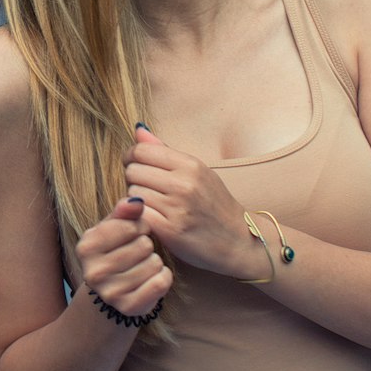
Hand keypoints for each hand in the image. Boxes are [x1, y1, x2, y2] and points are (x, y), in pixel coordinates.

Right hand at [75, 195, 172, 316]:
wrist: (111, 292)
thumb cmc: (114, 250)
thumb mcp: (113, 227)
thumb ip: (124, 210)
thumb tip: (137, 200)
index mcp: (87, 247)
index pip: (129, 226)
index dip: (139, 226)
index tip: (135, 232)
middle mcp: (94, 272)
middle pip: (143, 245)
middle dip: (146, 244)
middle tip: (139, 251)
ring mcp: (110, 293)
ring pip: (154, 264)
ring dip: (155, 261)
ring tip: (144, 264)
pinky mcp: (129, 308)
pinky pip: (160, 283)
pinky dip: (163, 277)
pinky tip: (154, 277)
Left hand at [124, 125, 258, 278]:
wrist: (238, 241)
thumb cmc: (215, 204)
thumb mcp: (197, 171)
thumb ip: (164, 151)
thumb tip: (138, 129)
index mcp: (191, 165)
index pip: (141, 150)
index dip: (131, 157)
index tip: (135, 166)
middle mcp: (184, 184)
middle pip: (133, 171)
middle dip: (134, 179)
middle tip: (146, 188)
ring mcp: (177, 208)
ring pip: (132, 193)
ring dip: (137, 199)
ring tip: (152, 204)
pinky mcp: (171, 231)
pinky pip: (138, 214)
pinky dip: (140, 216)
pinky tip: (151, 218)